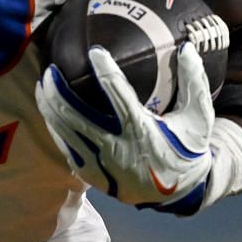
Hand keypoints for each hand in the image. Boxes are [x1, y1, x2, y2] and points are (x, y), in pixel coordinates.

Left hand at [36, 43, 217, 213]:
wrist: (179, 193)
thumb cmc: (187, 148)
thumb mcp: (199, 118)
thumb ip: (194, 82)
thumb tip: (187, 48)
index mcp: (143, 131)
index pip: (119, 95)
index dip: (105, 70)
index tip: (95, 51)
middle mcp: (118, 148)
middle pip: (77, 115)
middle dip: (58, 91)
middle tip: (50, 70)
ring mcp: (101, 164)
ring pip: (65, 132)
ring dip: (49, 107)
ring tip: (42, 85)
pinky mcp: (92, 175)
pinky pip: (66, 148)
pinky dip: (54, 128)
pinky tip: (48, 111)